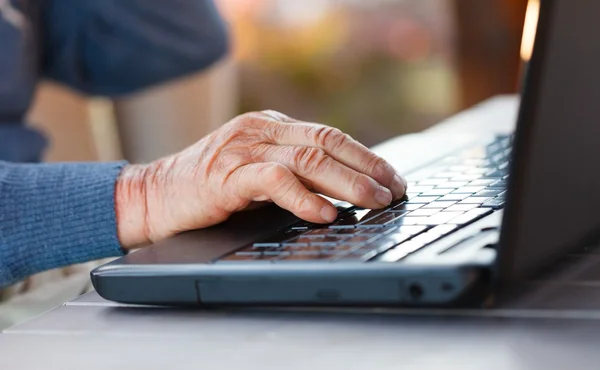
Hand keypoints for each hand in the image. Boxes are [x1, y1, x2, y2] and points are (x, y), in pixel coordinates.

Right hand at [115, 110, 406, 247]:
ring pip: (308, 159)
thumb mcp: (254, 171)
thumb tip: (341, 190)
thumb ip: (290, 172)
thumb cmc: (206, 189)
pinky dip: (305, 197)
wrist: (151, 196)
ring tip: (373, 202)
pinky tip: (326, 213)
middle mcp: (260, 131)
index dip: (366, 157)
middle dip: (367, 168)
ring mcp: (243, 150)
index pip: (329, 136)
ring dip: (347, 183)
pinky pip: (275, 180)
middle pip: (327, 143)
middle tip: (393, 191)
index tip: (391, 178)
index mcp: (269, 128)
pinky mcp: (226, 175)